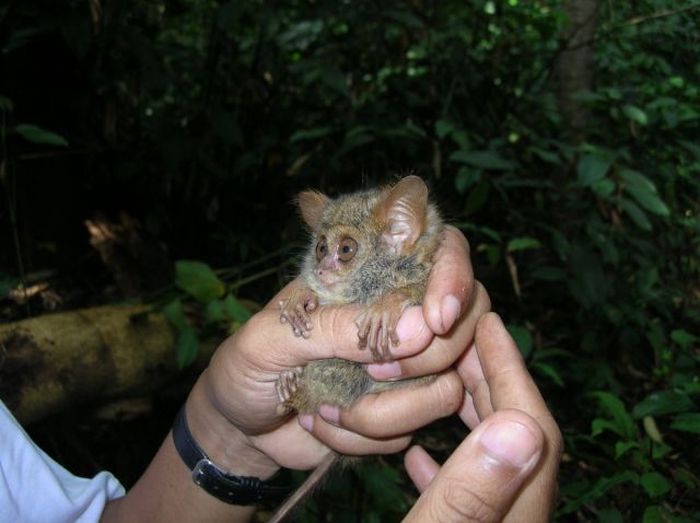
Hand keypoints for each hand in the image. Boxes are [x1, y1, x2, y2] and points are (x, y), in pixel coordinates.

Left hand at [186, 226, 487, 477]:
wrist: (239, 429)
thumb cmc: (245, 368)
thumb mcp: (272, 338)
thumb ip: (337, 327)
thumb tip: (418, 329)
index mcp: (368, 277)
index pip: (441, 250)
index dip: (454, 277)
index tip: (438, 319)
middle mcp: (397, 316)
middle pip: (468, 321)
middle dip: (427, 358)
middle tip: (371, 373)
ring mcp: (405, 366)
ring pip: (447, 387)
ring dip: (385, 411)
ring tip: (326, 407)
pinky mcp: (400, 411)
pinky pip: (415, 429)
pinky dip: (366, 437)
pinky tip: (325, 423)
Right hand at [403, 313, 561, 521]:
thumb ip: (473, 491)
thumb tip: (519, 426)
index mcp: (517, 513)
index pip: (527, 426)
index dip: (509, 370)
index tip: (489, 324)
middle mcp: (517, 516)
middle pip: (515, 434)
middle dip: (490, 379)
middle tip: (461, 337)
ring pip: (495, 458)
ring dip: (471, 413)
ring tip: (442, 380)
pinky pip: (471, 489)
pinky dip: (449, 462)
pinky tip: (416, 455)